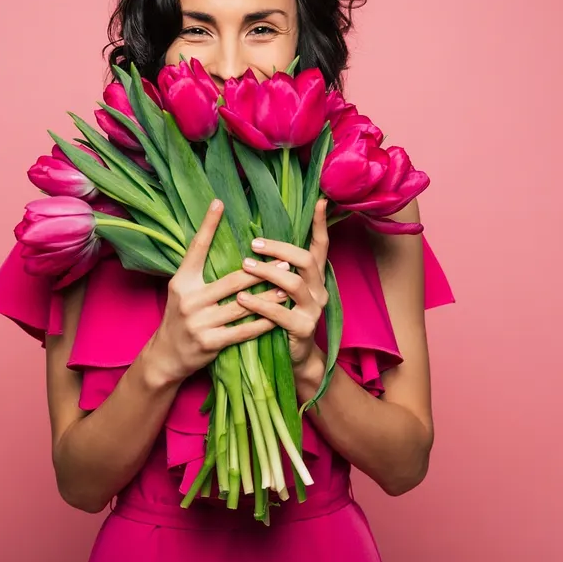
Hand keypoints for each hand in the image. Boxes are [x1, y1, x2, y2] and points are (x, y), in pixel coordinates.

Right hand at [140, 200, 288, 386]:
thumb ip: (199, 270)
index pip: (196, 248)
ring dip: (268, 297)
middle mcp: (189, 300)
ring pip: (243, 306)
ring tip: (288, 287)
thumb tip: (225, 242)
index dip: (208, 225)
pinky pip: (243, 331)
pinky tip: (278, 317)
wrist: (167, 355)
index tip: (219, 203)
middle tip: (285, 260)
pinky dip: (262, 323)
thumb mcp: (183, 289)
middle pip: (232, 280)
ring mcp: (199, 322)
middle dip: (261, 271)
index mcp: (182, 281)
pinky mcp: (210, 343)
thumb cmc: (181, 316)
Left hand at [234, 199, 331, 365]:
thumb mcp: (282, 291)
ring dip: (267, 273)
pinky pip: (281, 313)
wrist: (293, 360)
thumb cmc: (280, 318)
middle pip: (305, 260)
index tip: (319, 201)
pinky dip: (260, 305)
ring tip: (244, 266)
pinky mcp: (303, 330)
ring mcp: (313, 310)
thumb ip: (277, 268)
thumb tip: (255, 238)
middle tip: (253, 244)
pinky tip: (242, 299)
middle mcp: (319, 290)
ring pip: (294, 283)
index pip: (321, 246)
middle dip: (279, 249)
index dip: (320, 224)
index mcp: (315, 277)